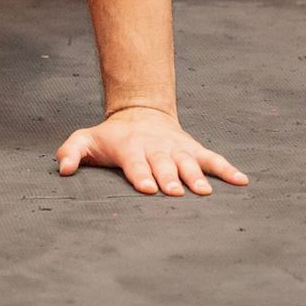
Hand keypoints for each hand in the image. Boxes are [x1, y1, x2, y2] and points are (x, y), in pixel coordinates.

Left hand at [56, 105, 247, 195]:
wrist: (141, 112)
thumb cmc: (111, 136)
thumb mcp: (86, 139)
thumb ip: (71, 152)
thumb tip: (63, 169)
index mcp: (130, 147)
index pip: (135, 162)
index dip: (141, 174)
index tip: (147, 188)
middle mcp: (156, 148)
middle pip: (164, 164)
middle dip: (170, 178)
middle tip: (175, 193)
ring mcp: (177, 149)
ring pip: (189, 162)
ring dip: (196, 176)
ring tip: (205, 192)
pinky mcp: (194, 150)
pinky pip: (213, 159)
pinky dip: (227, 169)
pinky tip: (242, 181)